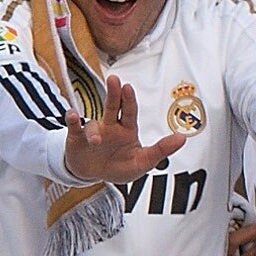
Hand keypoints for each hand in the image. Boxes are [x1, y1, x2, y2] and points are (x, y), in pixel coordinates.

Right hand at [61, 77, 183, 184]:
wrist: (95, 176)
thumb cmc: (120, 166)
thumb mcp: (143, 162)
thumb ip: (161, 150)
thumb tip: (183, 138)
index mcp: (127, 129)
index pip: (129, 112)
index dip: (128, 100)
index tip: (127, 87)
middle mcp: (110, 127)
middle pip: (112, 107)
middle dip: (113, 94)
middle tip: (114, 80)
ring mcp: (93, 132)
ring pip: (92, 125)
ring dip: (93, 131)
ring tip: (96, 141)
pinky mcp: (77, 140)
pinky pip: (74, 128)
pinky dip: (72, 122)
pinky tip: (72, 117)